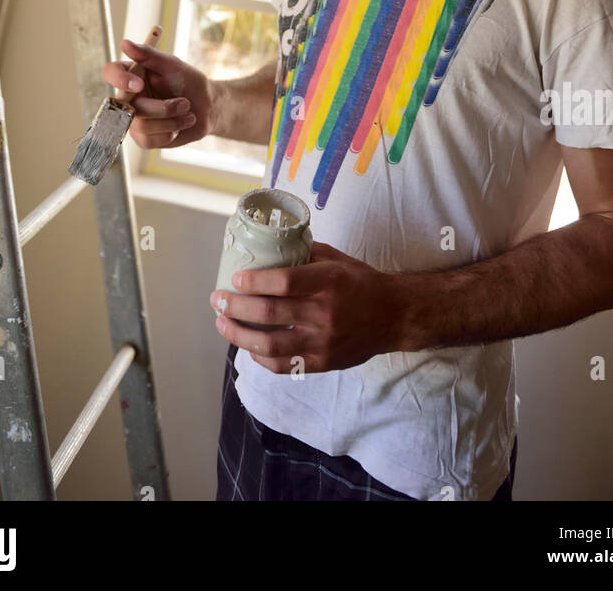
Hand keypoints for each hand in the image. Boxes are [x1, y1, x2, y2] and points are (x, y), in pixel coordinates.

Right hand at [101, 40, 211, 149]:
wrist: (207, 108)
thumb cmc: (188, 82)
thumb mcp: (173, 65)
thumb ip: (149, 55)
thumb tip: (125, 43)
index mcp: (132, 74)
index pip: (110, 72)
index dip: (119, 79)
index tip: (139, 83)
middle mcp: (129, 97)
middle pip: (128, 106)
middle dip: (161, 108)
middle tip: (185, 103)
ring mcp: (134, 119)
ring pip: (142, 125)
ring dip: (171, 120)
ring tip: (188, 112)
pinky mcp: (144, 138)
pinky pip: (149, 140)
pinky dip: (171, 132)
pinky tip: (181, 124)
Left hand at [209, 242, 402, 372]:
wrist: (394, 316)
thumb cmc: (362, 282)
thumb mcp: (337, 259)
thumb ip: (305, 255)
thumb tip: (269, 247)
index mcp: (328, 281)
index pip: (283, 282)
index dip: (254, 282)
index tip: (235, 278)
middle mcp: (325, 313)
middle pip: (270, 314)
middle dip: (236, 307)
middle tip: (218, 300)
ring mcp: (323, 342)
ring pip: (271, 344)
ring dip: (240, 335)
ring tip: (223, 324)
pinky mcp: (323, 362)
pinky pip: (284, 364)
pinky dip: (261, 357)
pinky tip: (248, 347)